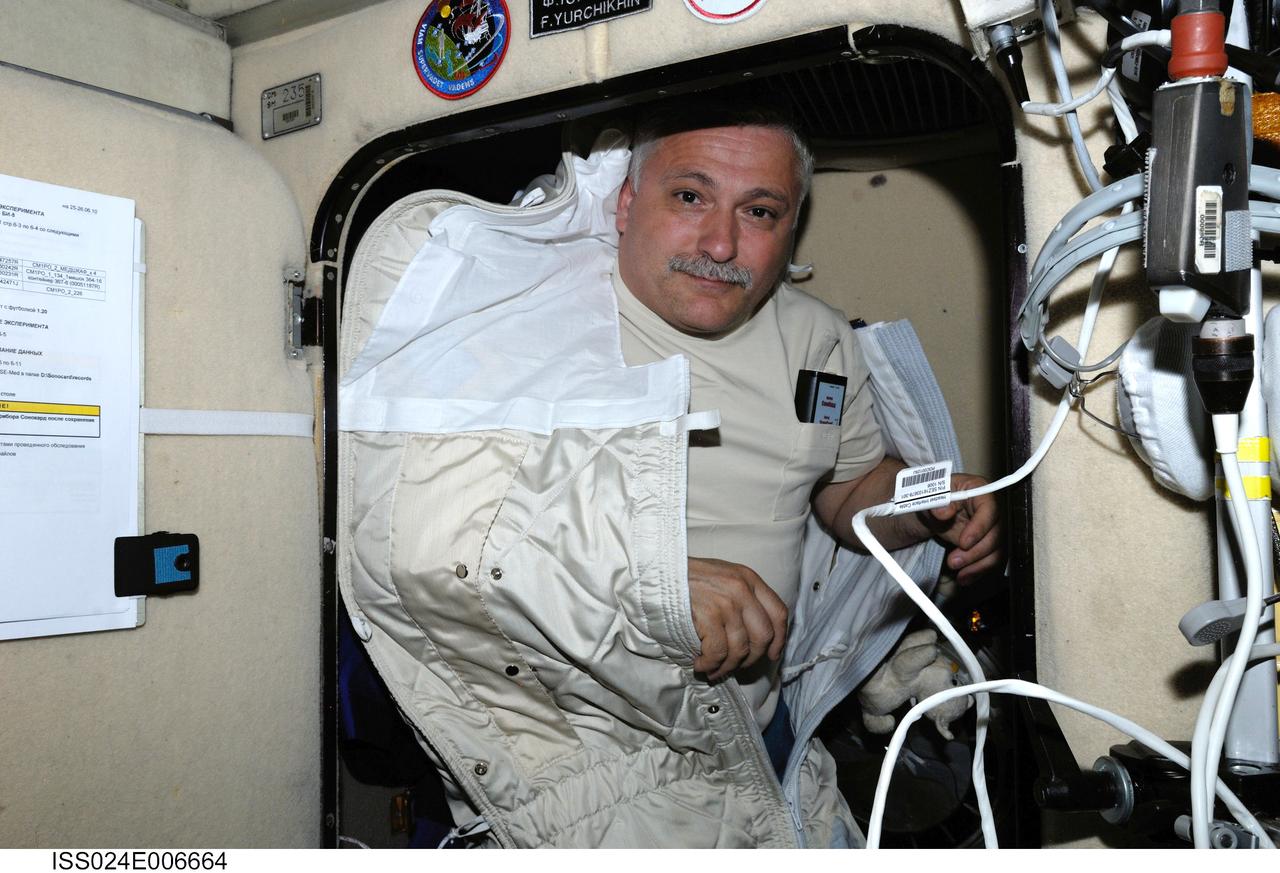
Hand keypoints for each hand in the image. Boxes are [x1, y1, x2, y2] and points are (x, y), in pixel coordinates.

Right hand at [686, 557, 787, 680]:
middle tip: (736, 667)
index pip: (779, 613)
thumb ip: (743, 598)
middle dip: (751, 659)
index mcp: (749, 578)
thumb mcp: (722, 576)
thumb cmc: (687, 578)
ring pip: (740, 649)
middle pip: (764, 635)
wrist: (656, 571)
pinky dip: (710, 664)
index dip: (779, 639)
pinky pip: (718, 652)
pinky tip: (700, 664)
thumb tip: (758, 635)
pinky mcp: (708, 615)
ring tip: (712, 670)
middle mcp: (742, 589)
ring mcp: (726, 602)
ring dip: (726, 667)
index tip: (771, 655)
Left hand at [922, 473, 1002, 582]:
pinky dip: (978, 571)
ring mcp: (993, 529)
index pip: (989, 509)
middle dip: (976, 552)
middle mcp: (993, 510)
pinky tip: (964, 578)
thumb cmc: (934, 498)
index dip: (979, 527)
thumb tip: (943, 512)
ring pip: (998, 551)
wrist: (932, 512)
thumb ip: (936, 502)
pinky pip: (991, 561)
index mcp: (981, 491)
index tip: (963, 542)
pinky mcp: (990, 544)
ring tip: (958, 573)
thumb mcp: (930, 496)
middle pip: (997, 534)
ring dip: (978, 565)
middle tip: (954, 561)